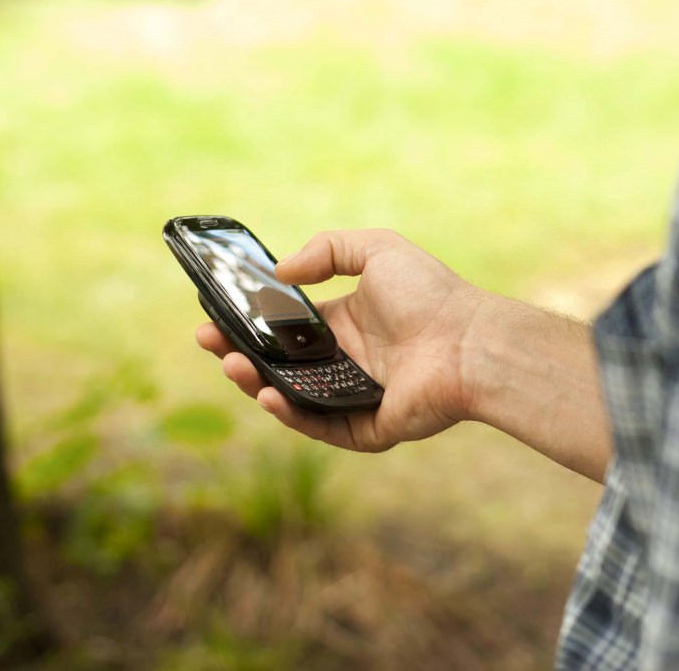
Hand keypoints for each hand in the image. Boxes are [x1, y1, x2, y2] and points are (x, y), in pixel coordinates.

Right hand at [196, 229, 486, 452]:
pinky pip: (321, 426)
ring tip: (231, 365)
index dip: (252, 324)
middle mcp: (349, 362)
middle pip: (282, 365)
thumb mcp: (378, 249)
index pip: (288, 329)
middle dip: (241, 354)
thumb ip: (328, 250)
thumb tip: (281, 272)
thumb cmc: (431, 294)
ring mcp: (357, 397)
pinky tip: (268, 395)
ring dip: (257, 383)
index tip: (217, 314)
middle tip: (209, 342)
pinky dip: (291, 414)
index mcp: (348, 325)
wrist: (470, 341)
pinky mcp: (368, 429)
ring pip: (293, 398)